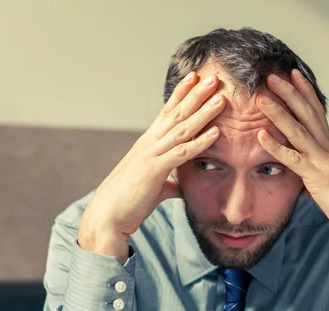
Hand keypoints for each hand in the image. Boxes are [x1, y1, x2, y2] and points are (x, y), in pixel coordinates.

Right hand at [78, 72, 225, 260]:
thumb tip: (179, 187)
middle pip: (176, 113)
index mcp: (148, 143)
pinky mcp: (154, 170)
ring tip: (220, 96)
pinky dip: (200, 142)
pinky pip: (181, 153)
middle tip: (214, 76)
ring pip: (182, 128)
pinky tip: (216, 133)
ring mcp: (151, 154)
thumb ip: (168, 182)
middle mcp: (149, 143)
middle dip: (196, 93)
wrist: (108, 215)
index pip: (167, 112)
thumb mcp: (153, 186)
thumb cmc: (129, 200)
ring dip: (203, 112)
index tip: (196, 77)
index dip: (182, 94)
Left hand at [256, 71, 328, 272]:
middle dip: (289, 92)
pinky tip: (260, 135)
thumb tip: (301, 177)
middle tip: (272, 75)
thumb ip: (312, 173)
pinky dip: (276, 146)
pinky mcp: (315, 175)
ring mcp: (320, 159)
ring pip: (296, 130)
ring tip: (260, 98)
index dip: (305, 91)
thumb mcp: (327, 180)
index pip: (316, 111)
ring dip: (277, 112)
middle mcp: (325, 147)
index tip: (294, 73)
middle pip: (306, 112)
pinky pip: (292, 158)